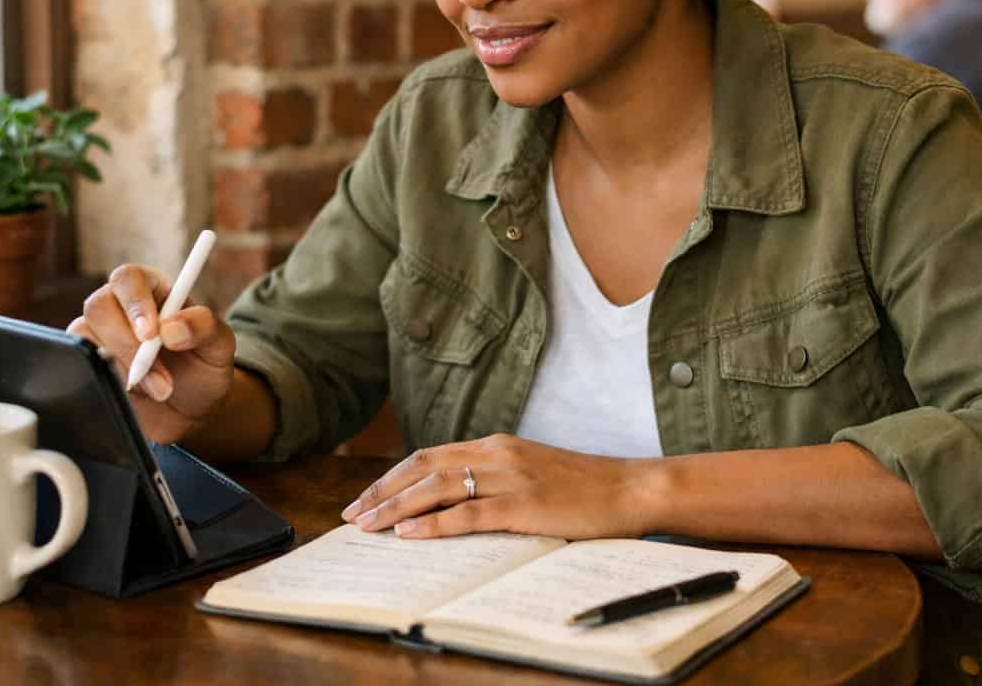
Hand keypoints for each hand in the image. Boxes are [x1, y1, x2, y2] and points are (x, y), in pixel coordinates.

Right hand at [66, 263, 236, 444]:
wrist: (190, 409)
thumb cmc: (203, 367)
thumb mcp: (219, 345)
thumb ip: (204, 327)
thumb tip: (171, 327)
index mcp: (151, 288)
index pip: (129, 278)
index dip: (135, 302)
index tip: (152, 334)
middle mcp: (119, 305)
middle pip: (99, 306)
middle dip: (128, 345)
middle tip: (160, 378)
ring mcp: (98, 334)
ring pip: (85, 337)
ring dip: (122, 369)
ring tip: (159, 390)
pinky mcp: (87, 362)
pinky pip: (79, 364)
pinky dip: (106, 381)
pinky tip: (134, 394)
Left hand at [339, 434, 657, 540]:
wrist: (630, 489)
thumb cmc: (584, 488)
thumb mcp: (531, 472)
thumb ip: (494, 479)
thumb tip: (453, 502)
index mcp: (496, 445)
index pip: (429, 457)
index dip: (392, 477)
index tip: (366, 497)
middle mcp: (496, 453)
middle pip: (422, 467)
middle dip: (382, 491)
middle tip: (351, 514)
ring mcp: (509, 477)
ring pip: (437, 488)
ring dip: (396, 507)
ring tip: (367, 525)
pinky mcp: (524, 505)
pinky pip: (468, 514)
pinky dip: (434, 525)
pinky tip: (410, 536)